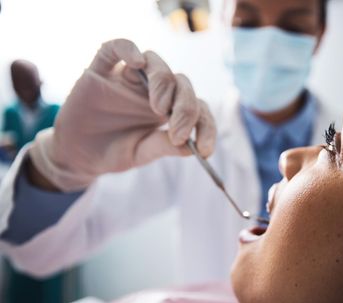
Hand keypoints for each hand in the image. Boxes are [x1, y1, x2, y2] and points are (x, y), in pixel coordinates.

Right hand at [29, 39, 215, 191]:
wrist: (77, 155)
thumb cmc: (113, 152)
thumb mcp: (141, 153)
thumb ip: (163, 146)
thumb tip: (192, 147)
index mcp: (169, 110)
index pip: (197, 108)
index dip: (206, 126)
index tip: (204, 149)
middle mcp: (153, 90)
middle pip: (181, 83)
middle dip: (186, 108)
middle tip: (178, 133)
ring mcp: (129, 78)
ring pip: (156, 63)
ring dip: (164, 83)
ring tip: (160, 109)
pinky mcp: (102, 70)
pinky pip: (116, 48)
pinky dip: (129, 49)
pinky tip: (137, 62)